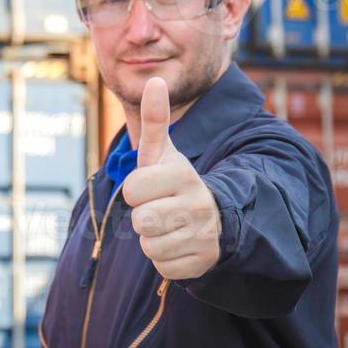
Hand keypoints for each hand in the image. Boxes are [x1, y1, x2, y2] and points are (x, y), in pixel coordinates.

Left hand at [121, 77, 222, 279]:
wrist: (216, 216)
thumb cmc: (176, 182)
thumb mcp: (164, 153)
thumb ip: (155, 119)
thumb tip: (154, 80)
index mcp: (182, 174)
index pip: (131, 190)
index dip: (136, 190)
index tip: (152, 186)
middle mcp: (197, 204)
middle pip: (140, 221)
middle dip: (144, 216)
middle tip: (161, 208)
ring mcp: (202, 235)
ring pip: (150, 246)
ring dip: (153, 239)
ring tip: (170, 225)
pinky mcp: (203, 262)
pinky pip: (163, 267)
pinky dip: (167, 259)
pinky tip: (180, 243)